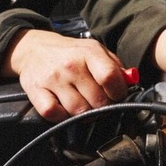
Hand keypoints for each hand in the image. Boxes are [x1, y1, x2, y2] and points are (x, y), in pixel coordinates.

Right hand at [4, 29, 128, 121]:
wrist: (35, 49)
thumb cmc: (70, 52)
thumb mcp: (95, 50)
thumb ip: (115, 66)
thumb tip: (130, 82)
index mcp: (89, 52)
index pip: (110, 78)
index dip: (119, 92)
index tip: (117, 95)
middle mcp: (70, 65)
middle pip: (97, 100)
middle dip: (103, 106)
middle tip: (100, 102)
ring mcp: (53, 79)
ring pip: (78, 112)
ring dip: (85, 115)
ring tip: (84, 105)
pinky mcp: (36, 91)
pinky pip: (53, 114)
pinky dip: (61, 117)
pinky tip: (65, 109)